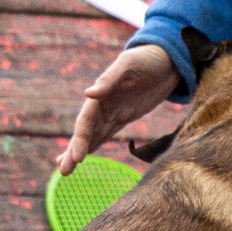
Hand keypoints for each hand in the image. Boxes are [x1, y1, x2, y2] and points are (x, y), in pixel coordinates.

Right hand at [58, 45, 179, 173]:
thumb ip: (110, 79)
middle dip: (73, 151)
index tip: (76, 157)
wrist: (167, 60)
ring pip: (92, 136)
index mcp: (101, 92)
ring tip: (65, 170)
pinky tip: (82, 156)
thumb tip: (88, 94)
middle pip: (85, 131)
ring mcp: (112, 111)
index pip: (86, 120)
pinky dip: (93, 145)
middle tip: (64, 171)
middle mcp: (102, 104)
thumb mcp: (129, 65)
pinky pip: (105, 134)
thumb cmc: (147, 59)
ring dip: (78, 152)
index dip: (80, 139)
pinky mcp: (123, 116)